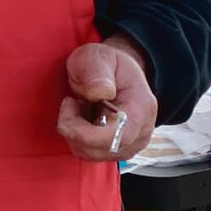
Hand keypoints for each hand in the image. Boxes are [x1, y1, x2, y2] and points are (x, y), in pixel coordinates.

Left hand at [57, 36, 156, 161]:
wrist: (115, 73)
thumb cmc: (105, 64)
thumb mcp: (97, 56)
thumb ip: (97, 71)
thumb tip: (100, 93)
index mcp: (141, 108)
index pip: (118, 136)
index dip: (85, 132)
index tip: (69, 104)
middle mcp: (141, 132)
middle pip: (103, 150)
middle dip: (75, 130)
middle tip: (71, 102)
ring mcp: (130, 144)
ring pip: (93, 154)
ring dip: (75, 133)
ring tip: (79, 107)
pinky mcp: (116, 150)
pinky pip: (90, 153)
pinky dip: (78, 139)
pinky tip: (81, 119)